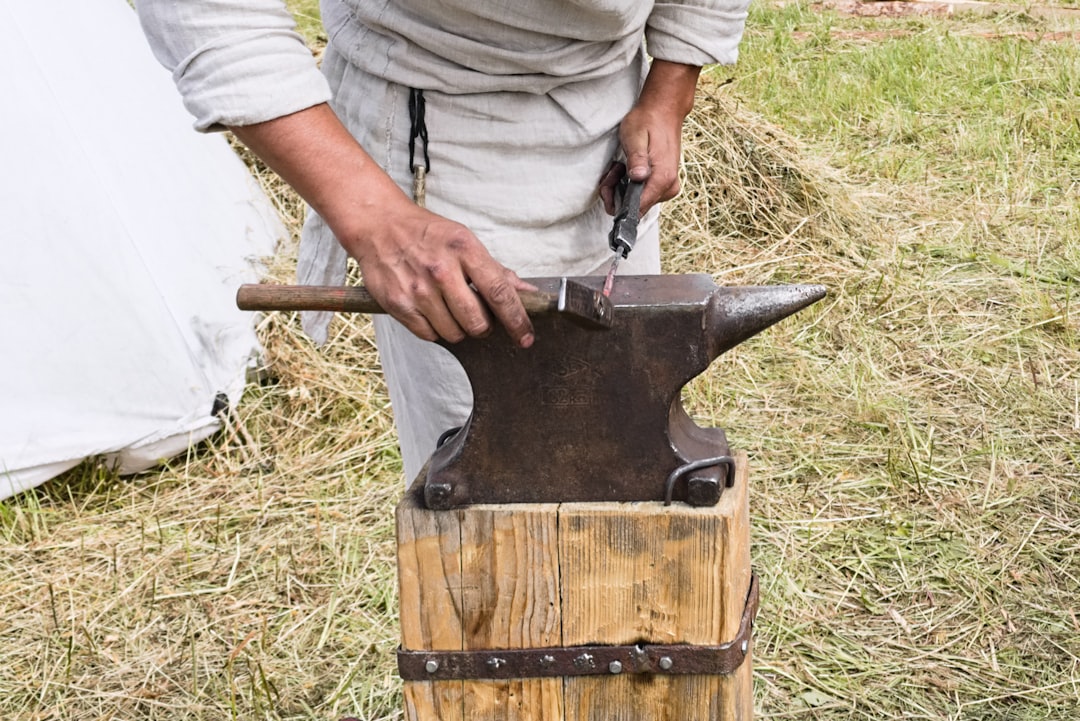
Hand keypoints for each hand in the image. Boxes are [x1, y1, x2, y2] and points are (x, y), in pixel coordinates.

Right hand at [230, 104, 534, 347]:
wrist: (379, 226)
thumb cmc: (427, 233)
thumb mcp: (464, 241)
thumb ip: (495, 270)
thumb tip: (526, 291)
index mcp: (465, 250)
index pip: (499, 293)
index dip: (517, 320)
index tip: (525, 337)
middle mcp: (442, 270)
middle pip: (477, 322)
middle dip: (483, 326)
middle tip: (478, 317)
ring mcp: (418, 289)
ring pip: (453, 333)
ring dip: (458, 329)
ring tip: (449, 308)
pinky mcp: (399, 304)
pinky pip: (429, 335)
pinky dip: (435, 329)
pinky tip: (431, 310)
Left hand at [599, 60, 701, 214]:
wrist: (664, 110)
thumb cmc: (647, 121)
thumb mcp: (635, 137)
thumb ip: (636, 159)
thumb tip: (638, 178)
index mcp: (662, 179)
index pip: (637, 209)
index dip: (617, 202)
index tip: (608, 186)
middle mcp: (668, 187)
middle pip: (635, 208)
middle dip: (616, 193)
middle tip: (612, 170)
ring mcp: (667, 187)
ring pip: (636, 202)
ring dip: (621, 187)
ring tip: (619, 165)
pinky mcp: (664, 184)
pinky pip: (641, 194)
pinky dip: (629, 185)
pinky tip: (626, 169)